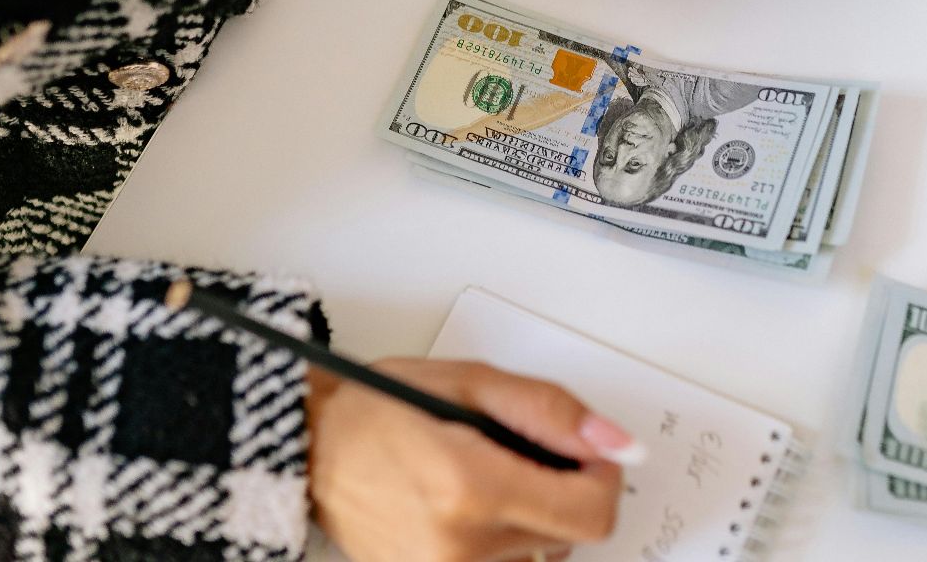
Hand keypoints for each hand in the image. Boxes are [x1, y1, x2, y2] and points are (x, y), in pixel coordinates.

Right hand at [306, 359, 636, 561]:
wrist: (308, 448)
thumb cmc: (377, 407)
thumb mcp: (471, 382)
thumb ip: (552, 413)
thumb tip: (617, 445)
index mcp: (471, 489)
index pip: (591, 513)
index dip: (603, 478)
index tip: (586, 455)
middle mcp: (459, 547)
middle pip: (570, 535)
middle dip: (561, 490)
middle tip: (517, 454)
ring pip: (539, 552)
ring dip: (529, 516)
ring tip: (480, 479)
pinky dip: (500, 538)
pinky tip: (468, 508)